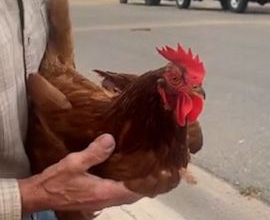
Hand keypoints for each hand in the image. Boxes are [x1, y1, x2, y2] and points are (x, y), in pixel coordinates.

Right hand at [19, 134, 142, 214]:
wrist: (39, 195)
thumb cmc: (56, 181)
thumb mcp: (75, 162)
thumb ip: (94, 152)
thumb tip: (111, 140)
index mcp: (104, 192)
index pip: (133, 190)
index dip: (147, 183)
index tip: (159, 171)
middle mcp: (104, 200)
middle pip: (132, 194)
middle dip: (144, 183)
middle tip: (154, 167)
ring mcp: (99, 201)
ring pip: (124, 195)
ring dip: (134, 185)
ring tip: (143, 168)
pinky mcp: (93, 199)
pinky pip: (115, 193)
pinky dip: (123, 185)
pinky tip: (123, 172)